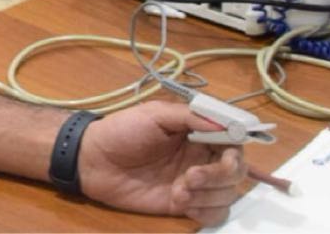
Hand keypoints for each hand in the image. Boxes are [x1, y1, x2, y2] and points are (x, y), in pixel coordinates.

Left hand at [76, 100, 247, 225]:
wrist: (94, 161)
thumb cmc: (121, 131)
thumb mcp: (153, 114)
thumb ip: (189, 117)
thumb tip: (224, 124)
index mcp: (197, 132)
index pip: (233, 141)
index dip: (236, 149)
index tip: (225, 155)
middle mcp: (201, 157)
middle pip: (235, 170)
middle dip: (219, 176)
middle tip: (191, 177)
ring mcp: (194, 182)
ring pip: (228, 194)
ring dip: (209, 195)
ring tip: (178, 191)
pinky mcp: (185, 204)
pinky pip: (214, 214)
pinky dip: (206, 211)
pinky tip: (183, 204)